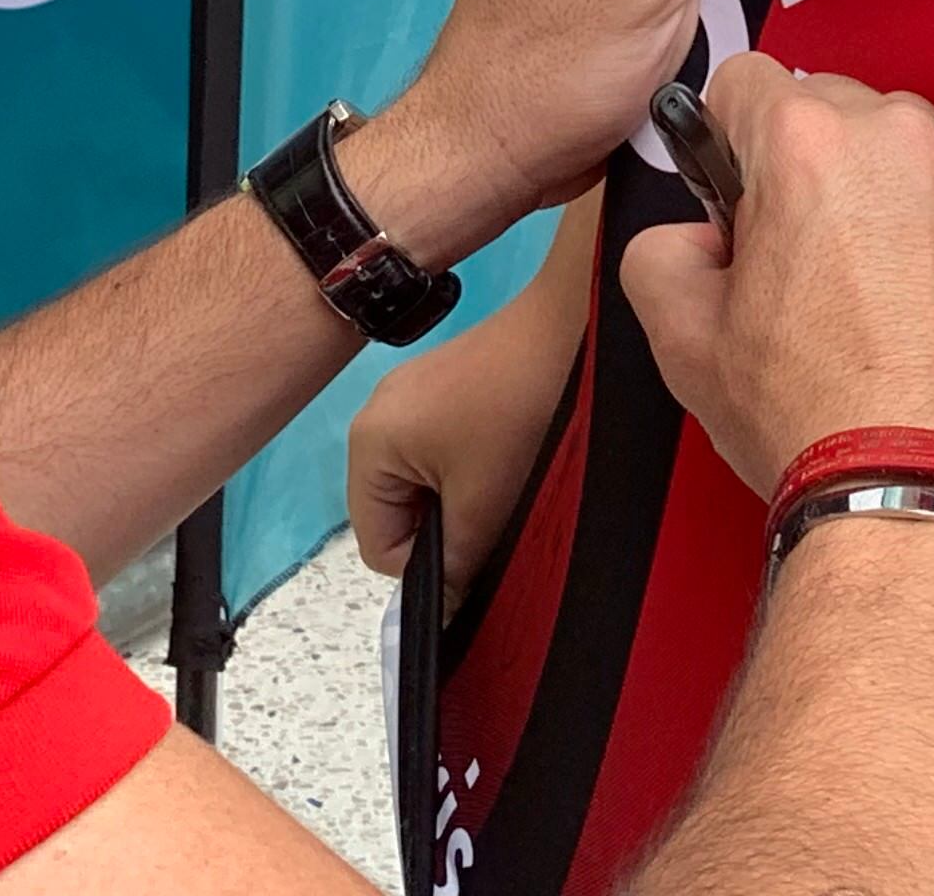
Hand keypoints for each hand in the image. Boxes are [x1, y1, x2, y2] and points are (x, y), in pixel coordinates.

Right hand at [348, 302, 571, 606]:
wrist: (565, 326)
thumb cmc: (517, 414)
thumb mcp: (484, 502)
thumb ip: (455, 560)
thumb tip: (442, 606)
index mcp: (368, 444)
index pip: (377, 545)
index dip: (425, 565)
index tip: (473, 551)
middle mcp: (373, 414)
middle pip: (393, 511)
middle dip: (439, 526)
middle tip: (491, 514)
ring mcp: (404, 393)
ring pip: (419, 481)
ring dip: (456, 495)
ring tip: (501, 479)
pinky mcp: (437, 381)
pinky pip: (436, 447)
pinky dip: (465, 462)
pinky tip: (503, 449)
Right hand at [621, 57, 933, 502]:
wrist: (930, 499)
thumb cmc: (813, 418)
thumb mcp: (681, 338)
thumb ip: (661, 252)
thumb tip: (693, 240)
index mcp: (809, 142)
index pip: (741, 80)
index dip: (719, 141)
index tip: (728, 197)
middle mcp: (899, 141)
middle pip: (826, 108)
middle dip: (798, 166)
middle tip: (786, 259)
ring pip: (894, 155)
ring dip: (867, 197)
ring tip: (853, 297)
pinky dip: (924, 239)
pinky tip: (906, 319)